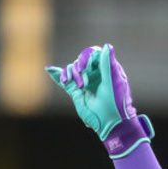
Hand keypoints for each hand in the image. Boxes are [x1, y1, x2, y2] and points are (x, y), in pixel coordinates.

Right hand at [46, 44, 153, 158]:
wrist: (111, 123)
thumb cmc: (117, 103)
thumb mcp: (113, 82)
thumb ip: (108, 64)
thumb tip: (106, 46)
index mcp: (106, 69)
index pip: (93, 54)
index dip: (87, 58)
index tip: (85, 68)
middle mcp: (95, 74)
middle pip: (81, 60)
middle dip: (80, 67)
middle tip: (83, 82)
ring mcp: (85, 82)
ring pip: (72, 69)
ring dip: (72, 74)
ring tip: (80, 87)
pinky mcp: (76, 91)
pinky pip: (65, 80)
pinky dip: (58, 75)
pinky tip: (50, 70)